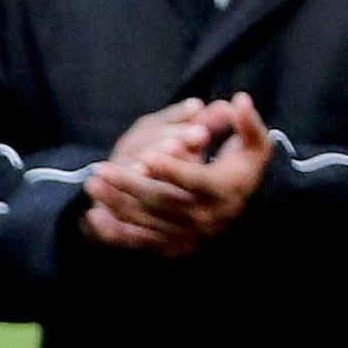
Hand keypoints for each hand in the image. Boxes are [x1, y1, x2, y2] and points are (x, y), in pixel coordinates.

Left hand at [82, 93, 272, 255]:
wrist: (238, 208)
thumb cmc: (243, 168)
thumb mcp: (255, 145)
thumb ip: (248, 123)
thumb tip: (238, 101)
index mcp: (225, 191)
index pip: (196, 181)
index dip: (172, 169)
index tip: (145, 155)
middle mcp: (207, 218)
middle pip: (163, 202)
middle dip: (130, 186)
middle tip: (101, 169)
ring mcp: (189, 236)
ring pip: (148, 222)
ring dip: (117, 204)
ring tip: (93, 184)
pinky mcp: (174, 246)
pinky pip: (141, 241)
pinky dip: (117, 231)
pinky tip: (95, 215)